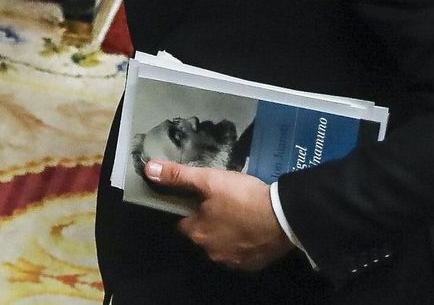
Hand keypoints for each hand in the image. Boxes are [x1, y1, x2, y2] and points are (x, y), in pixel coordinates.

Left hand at [144, 160, 293, 270]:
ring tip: (241, 213)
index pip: (184, 222)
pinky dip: (245, 242)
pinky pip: (242, 252)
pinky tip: (253, 227)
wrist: (284, 216)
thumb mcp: (209, 180)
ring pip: (223, 244)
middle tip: (225, 202)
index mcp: (198, 233)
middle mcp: (212, 252)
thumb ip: (179, 176)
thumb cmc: (243, 197)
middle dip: (210, 221)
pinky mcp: (253, 264)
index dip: (192, 209)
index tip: (204, 198)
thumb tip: (148, 170)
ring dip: (227, 232)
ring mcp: (233, 261)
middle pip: (204, 234)